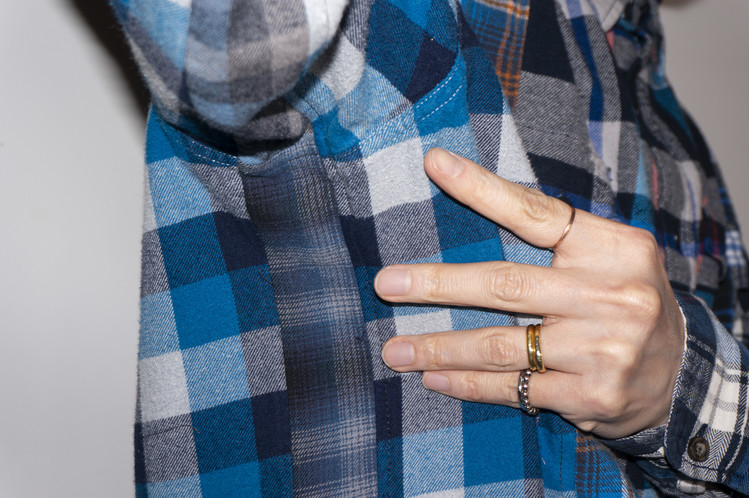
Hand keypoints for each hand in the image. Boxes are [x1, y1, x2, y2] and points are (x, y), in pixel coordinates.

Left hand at [374, 148, 684, 438]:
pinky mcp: (592, 395)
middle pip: (505, 284)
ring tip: (395, 350)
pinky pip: (514, 388)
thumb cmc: (625, 301)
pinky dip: (467, 384)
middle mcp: (610, 294)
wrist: (681, 373)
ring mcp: (602, 348)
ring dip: (439, 346)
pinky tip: (435, 379)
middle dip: (438, 285)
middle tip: (387, 284)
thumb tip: (477, 204)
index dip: (481, 189)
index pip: (537, 212)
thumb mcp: (608, 258)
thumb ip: (556, 241)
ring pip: (499, 344)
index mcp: (614, 247)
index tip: (435, 164)